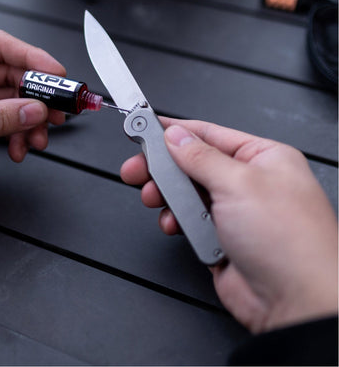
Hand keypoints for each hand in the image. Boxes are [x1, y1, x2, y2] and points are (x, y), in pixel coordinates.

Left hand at [0, 30, 65, 220]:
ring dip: (30, 120)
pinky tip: (20, 150)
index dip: (30, 56)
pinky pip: (5, 124)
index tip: (56, 74)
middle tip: (58, 112)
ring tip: (39, 138)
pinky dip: (18, 136)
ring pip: (12, 102)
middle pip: (10, 75)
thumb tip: (35, 109)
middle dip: (36, 95)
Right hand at [121, 117, 337, 333]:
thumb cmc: (290, 242)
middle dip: (163, 167)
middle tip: (137, 168)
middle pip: (192, 164)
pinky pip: (187, 220)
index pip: (209, 134)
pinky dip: (176, 220)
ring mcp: (234, 211)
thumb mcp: (238, 184)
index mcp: (263, 158)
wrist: (296, 304)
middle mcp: (249, 182)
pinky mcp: (220, 237)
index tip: (146, 128)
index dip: (175, 132)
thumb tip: (176, 136)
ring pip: (186, 192)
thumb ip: (200, 157)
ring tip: (153, 198)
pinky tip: (173, 224)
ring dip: (168, 196)